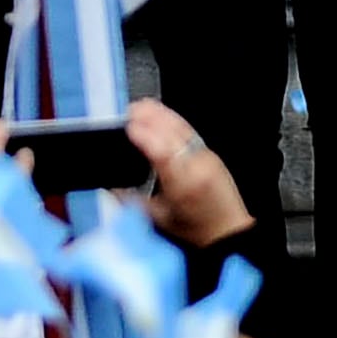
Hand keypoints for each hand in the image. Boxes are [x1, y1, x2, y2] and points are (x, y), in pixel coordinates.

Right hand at [129, 97, 253, 248]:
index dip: (144, 135)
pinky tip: (160, 114)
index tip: (127, 127)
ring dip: (160, 114)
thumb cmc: (193, 228)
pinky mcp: (211, 154)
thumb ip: (129, 198)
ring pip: (182, 128)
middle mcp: (197, 166)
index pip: (162, 151)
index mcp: (182, 184)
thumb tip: (107, 182)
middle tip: (128, 111)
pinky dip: (172, 120)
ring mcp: (207, 157)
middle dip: (149, 118)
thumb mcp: (155, 217)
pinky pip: (189, 131)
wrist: (228, 231)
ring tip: (141, 106)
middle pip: (172, 132)